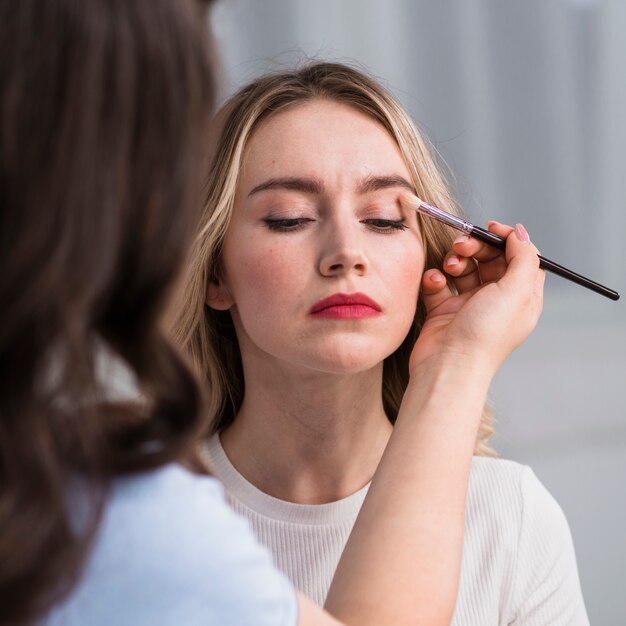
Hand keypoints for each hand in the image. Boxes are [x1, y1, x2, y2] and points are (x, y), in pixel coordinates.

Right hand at [408, 215, 544, 376]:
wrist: (447, 366)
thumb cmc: (484, 335)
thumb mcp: (515, 292)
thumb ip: (523, 258)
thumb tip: (521, 233)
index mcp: (521, 298)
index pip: (520, 258)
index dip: (506, 240)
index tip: (489, 229)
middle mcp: (497, 300)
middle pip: (490, 259)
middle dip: (476, 247)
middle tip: (462, 245)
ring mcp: (469, 305)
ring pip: (464, 268)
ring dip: (455, 260)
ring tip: (450, 267)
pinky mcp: (444, 310)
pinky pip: (440, 283)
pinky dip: (435, 277)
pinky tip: (434, 282)